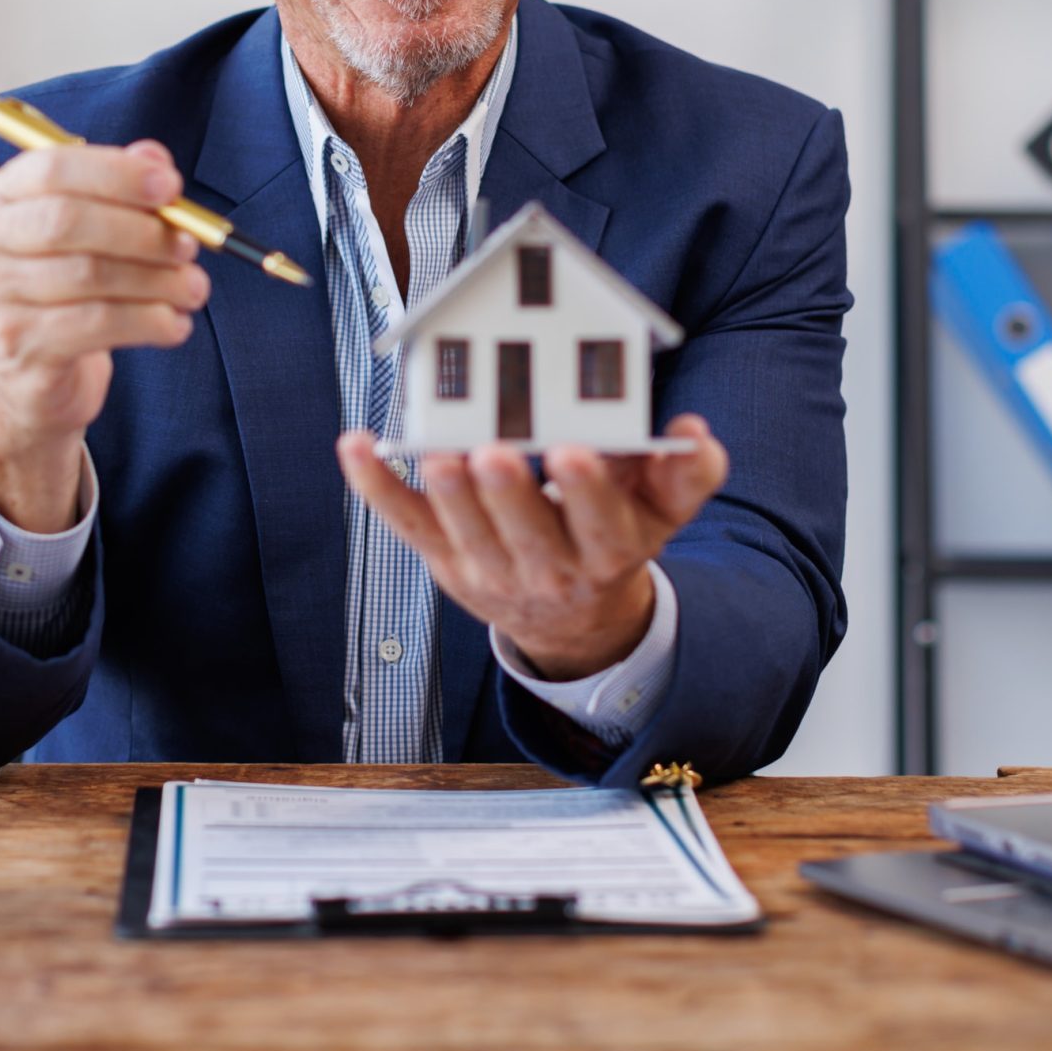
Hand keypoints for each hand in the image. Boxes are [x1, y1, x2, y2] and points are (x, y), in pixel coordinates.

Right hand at [0, 137, 208, 531]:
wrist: (35, 378)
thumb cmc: (67, 292)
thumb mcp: (92, 232)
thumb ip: (120, 187)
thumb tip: (154, 159)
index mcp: (1, 198)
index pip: (52, 169)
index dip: (116, 174)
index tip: (171, 187)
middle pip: (67, 221)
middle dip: (141, 230)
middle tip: (188, 246)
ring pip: (89, 275)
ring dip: (156, 281)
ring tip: (194, 289)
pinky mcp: (19, 346)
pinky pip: (96, 325)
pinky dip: (148, 322)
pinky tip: (174, 324)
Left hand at [336, 414, 729, 679]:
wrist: (568, 617)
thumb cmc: (611, 540)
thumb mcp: (661, 515)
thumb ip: (684, 474)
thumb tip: (695, 433)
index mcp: (606, 553)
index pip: (599, 526)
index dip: (587, 492)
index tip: (578, 451)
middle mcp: (546, 568)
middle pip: (525, 533)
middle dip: (508, 494)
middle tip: (493, 452)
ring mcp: (488, 567)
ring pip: (464, 531)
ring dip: (447, 494)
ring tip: (438, 453)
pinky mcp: (443, 558)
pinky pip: (405, 522)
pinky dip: (376, 486)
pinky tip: (356, 446)